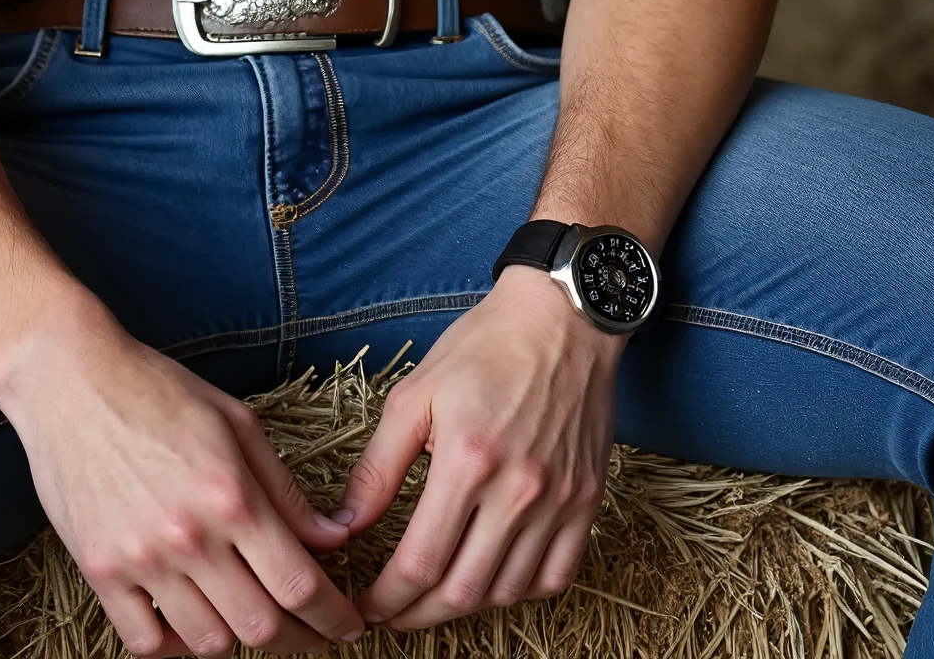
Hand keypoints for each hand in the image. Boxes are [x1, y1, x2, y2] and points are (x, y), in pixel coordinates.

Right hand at [0, 304, 364, 656]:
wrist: (69, 378)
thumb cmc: (156, 389)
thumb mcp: (235, 423)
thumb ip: (286, 490)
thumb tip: (335, 538)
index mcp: (231, 495)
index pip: (299, 583)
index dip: (334, 615)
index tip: (350, 624)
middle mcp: (189, 536)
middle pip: (261, 626)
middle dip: (300, 639)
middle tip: (313, 633)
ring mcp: (140, 559)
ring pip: (208, 643)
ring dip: (240, 641)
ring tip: (252, 622)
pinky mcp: (100, 570)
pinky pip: (145, 643)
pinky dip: (176, 648)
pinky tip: (192, 627)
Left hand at [336, 268, 618, 626]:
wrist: (562, 319)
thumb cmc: (484, 347)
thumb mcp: (415, 394)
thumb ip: (379, 466)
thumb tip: (346, 525)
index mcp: (467, 460)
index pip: (421, 562)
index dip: (386, 597)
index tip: (366, 606)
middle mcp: (518, 490)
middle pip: (463, 591)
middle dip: (417, 615)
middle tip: (393, 615)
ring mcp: (559, 500)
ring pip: (508, 591)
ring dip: (466, 606)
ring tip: (436, 596)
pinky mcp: (587, 501)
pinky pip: (555, 576)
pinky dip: (520, 591)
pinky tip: (493, 578)